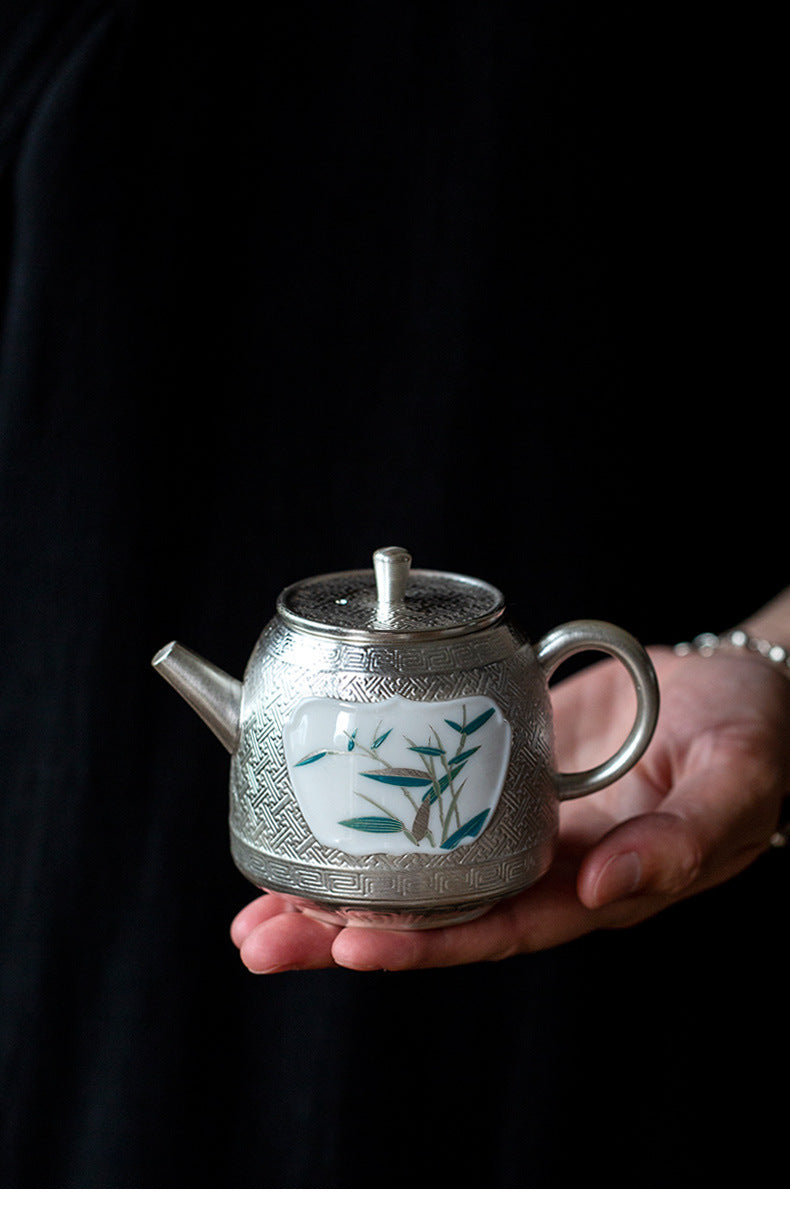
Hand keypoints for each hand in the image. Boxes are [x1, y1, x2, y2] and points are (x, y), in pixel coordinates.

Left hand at [230, 646, 789, 972]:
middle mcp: (540, 863)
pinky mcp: (493, 764)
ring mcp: (511, 816)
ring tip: (254, 908)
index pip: (500, 928)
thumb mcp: (734, 788)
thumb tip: (609, 891)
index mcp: (594, 884)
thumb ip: (682, 841)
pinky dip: (365, 812)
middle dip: (347, 931)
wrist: (731, 686)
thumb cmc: (749, 741)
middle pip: (438, 912)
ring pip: (417, 864)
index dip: (428, 942)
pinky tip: (306, 816)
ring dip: (336, 885)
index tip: (352, 944)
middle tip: (261, 940)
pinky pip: (425, 796)